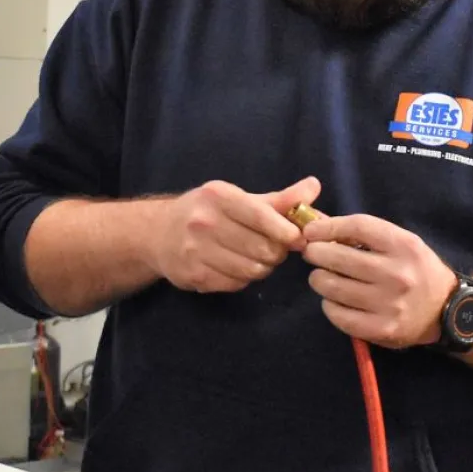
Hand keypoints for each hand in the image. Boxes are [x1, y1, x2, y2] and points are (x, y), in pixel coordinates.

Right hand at [150, 177, 320, 292]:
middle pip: (264, 248)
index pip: (263, 217)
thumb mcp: (240, 198)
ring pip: (253, 270)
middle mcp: (204, 222)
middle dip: (277, 251)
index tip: (297, 238)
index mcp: (219, 197)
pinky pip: (237, 283)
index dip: (287, 231)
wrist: (157, 234)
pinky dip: (244, 278)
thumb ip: (280, 198)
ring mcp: (196, 251)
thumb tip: (314, 187)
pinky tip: (236, 266)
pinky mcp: (194, 276)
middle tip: (275, 248)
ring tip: (257, 257)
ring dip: (263, 267)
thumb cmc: (207, 212)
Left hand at [301, 213, 457, 348]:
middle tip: (313, 255)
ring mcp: (389, 304)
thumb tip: (317, 225)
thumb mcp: (401, 243)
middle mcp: (397, 274)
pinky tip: (334, 300)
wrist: (446, 310)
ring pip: (333, 287)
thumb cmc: (416, 270)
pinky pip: (338, 315)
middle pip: (338, 257)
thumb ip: (365, 234)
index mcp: (404, 246)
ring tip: (323, 278)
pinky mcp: (381, 329)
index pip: (357, 227)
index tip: (311, 231)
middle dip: (316, 253)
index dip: (327, 227)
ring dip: (319, 280)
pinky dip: (329, 305)